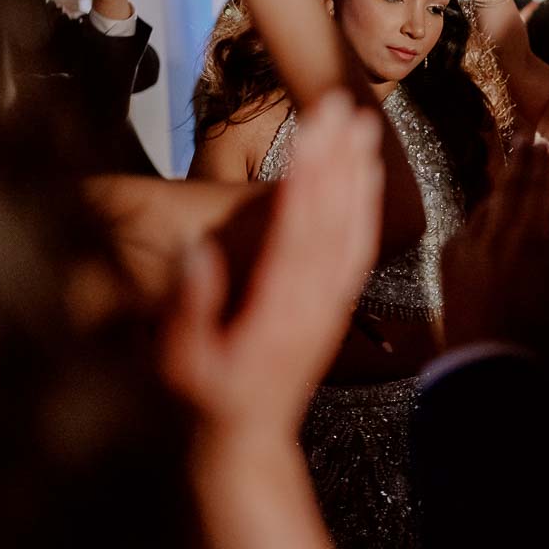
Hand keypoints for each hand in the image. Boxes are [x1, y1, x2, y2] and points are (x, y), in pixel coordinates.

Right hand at [160, 92, 383, 436]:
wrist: (246, 445)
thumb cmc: (207, 405)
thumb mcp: (183, 366)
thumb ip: (190, 310)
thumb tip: (196, 252)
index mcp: (280, 312)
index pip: (299, 229)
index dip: (309, 174)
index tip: (312, 128)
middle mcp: (316, 304)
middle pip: (334, 218)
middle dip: (338, 157)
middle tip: (342, 103)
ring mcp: (331, 306)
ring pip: (353, 229)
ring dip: (358, 175)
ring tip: (362, 124)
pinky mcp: (335, 307)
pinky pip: (357, 250)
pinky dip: (364, 207)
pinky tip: (364, 178)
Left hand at [441, 140, 548, 350]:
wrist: (485, 363)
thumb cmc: (535, 336)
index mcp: (534, 241)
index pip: (539, 191)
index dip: (543, 167)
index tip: (546, 147)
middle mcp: (499, 235)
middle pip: (512, 188)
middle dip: (521, 161)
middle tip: (527, 137)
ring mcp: (469, 244)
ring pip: (488, 204)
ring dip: (501, 184)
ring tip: (511, 166)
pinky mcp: (448, 258)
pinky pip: (467, 226)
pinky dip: (481, 215)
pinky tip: (487, 212)